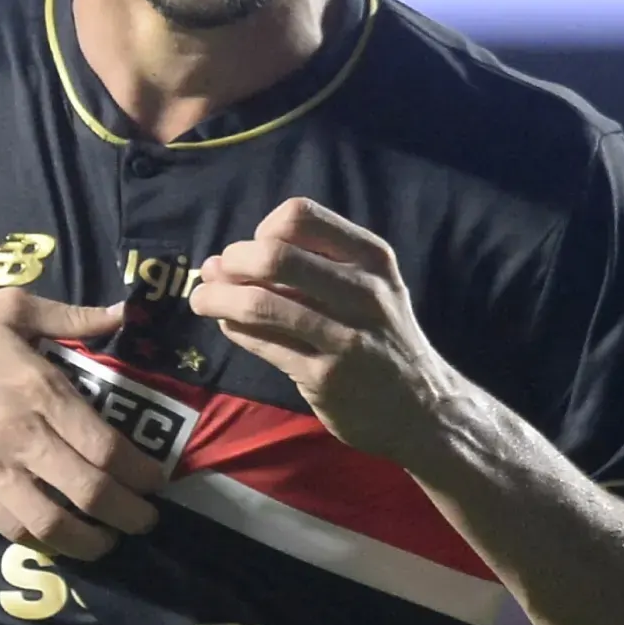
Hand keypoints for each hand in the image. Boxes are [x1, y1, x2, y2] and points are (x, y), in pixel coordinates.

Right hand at [0, 288, 168, 558]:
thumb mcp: (8, 308)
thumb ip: (69, 316)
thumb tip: (121, 310)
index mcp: (42, 393)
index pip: (107, 447)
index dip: (141, 473)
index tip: (156, 481)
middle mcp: (26, 439)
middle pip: (92, 492)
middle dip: (130, 515)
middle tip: (147, 521)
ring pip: (56, 523)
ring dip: (93, 542)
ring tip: (109, 542)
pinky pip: (13, 528)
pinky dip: (43, 541)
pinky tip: (59, 540)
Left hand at [190, 197, 460, 465]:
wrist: (422, 408)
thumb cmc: (381, 339)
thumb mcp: (364, 290)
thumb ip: (301, 272)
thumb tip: (217, 261)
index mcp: (372, 259)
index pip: (300, 216)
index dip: (263, 230)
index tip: (257, 250)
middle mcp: (364, 292)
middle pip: (274, 255)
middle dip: (232, 262)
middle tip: (216, 275)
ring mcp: (346, 338)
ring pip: (261, 304)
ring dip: (217, 298)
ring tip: (201, 299)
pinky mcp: (326, 377)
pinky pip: (263, 343)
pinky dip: (234, 330)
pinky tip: (229, 326)